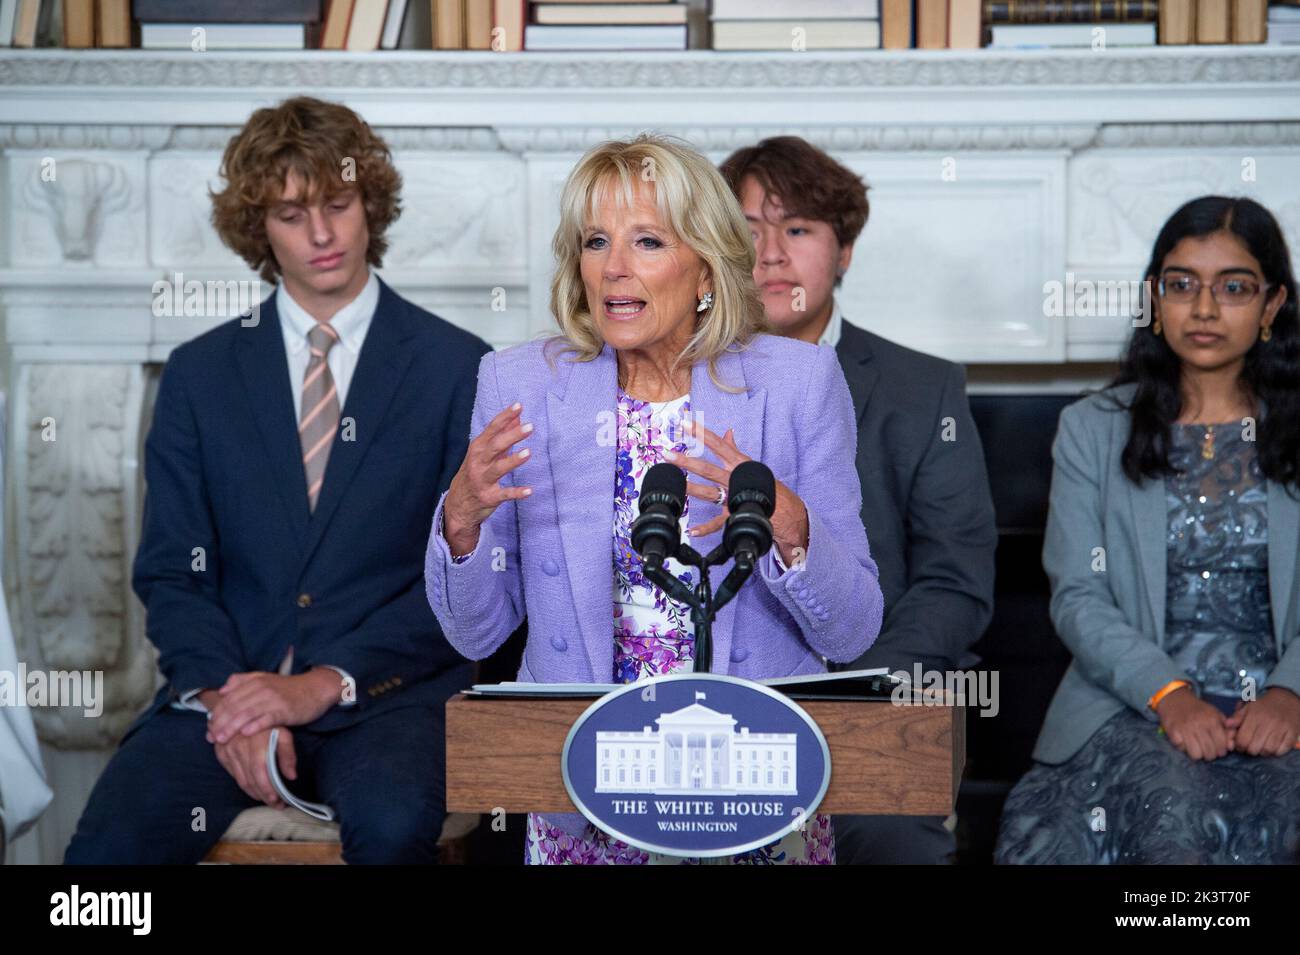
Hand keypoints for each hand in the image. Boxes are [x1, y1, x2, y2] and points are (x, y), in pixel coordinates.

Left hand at [205, 669, 340, 743]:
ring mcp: (274, 699)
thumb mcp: (265, 678)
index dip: (217, 714)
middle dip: (220, 723)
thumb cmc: (288, 688)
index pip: (229, 698)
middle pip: (235, 707)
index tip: (208, 728)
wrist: (315, 688)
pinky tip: (245, 734)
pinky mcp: (285, 710)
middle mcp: (262, 689)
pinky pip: (267, 718)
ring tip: (222, 739)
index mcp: (254, 681)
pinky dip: (255, 725)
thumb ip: (243, 680)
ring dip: (232, 727)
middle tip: (211, 737)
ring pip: (247, 713)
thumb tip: (223, 689)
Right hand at [212, 726, 296, 807]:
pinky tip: (253, 786)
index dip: (269, 792)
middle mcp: (239, 750)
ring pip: (240, 780)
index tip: (279, 802)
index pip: (261, 777)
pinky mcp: (221, 752)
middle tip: (275, 804)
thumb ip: (288, 755)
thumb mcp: (284, 733)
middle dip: (262, 796)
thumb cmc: (268, 721)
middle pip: (250, 782)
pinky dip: (242, 782)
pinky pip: (231, 773)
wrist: (244, 706)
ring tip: (265, 798)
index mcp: (256, 746)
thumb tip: (292, 776)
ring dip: (252, 792)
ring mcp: (228, 751)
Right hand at [442, 402, 532, 556]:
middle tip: (530, 426)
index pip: (492, 429)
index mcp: (477, 449)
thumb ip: (501, 435)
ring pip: (498, 469)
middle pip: (495, 446)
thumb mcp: (483, 453)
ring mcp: (482, 480)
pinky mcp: (488, 497)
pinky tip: (529, 491)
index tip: (519, 406)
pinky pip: (504, 494)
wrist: (457, 505)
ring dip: (513, 460)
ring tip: (528, 452)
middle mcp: (478, 463)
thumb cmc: (474, 472)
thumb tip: (517, 418)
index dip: (505, 417)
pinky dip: (516, 493)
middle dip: (512, 436)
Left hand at [663, 419, 808, 566]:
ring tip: (676, 485)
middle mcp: (735, 478)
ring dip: (692, 488)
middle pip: (708, 468)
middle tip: (668, 454)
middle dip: (687, 461)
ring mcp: (735, 497)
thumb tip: (727, 432)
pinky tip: (693, 530)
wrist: (787, 510)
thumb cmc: (766, 484)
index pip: (718, 445)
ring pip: (710, 492)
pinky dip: (706, 528)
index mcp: (738, 464)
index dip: (701, 433)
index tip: (685, 422)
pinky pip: (719, 523)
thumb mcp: (750, 464)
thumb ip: (734, 449)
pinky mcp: (736, 514)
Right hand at [1155, 685, 1231, 760]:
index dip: (1221, 751)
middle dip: (1210, 754)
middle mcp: (1199, 725)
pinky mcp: (1172, 732)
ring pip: (1196, 755)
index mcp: (1212, 720)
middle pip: (1209, 753)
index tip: (1218, 749)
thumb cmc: (1199, 709)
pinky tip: (1185, 742)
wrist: (1176, 699)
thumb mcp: (1216, 715)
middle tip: (1207, 749)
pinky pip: (1182, 749)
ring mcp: (1184, 729)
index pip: (1221, 746)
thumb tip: (1231, 747)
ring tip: (1197, 747)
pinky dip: (1184, 748)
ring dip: (1197, 754)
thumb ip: (1227, 730)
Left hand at [1224, 687, 1299, 756]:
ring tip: (1261, 747)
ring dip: (1263, 752)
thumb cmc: (1264, 706)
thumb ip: (1237, 717)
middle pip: (1254, 747)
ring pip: (1268, 750)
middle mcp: (1268, 722)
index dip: (1239, 746)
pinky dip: (1276, 752)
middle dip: (1250, 750)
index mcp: (1254, 716)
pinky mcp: (1293, 733)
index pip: (1242, 739)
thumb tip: (1226, 725)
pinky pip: (1283, 750)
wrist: (1286, 700)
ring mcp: (1282, 728)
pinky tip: (1273, 747)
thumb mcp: (1248, 708)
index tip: (1240, 745)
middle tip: (1250, 747)